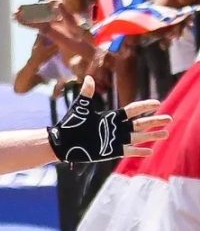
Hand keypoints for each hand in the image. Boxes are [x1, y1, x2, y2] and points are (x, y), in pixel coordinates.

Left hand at [48, 76, 170, 162]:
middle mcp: (115, 128)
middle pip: (139, 124)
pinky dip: (139, 151)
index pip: (131, 111)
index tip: (156, 103)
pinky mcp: (110, 151)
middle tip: (169, 119)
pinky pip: (128, 151)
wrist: (62, 142)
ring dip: (151, 135)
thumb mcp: (80, 109)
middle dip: (154, 121)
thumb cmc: (70, 124)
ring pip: (137, 137)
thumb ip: (86, 95)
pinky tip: (150, 151)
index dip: (143, 106)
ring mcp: (114, 140)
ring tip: (165, 133)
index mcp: (110, 117)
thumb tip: (88, 79)